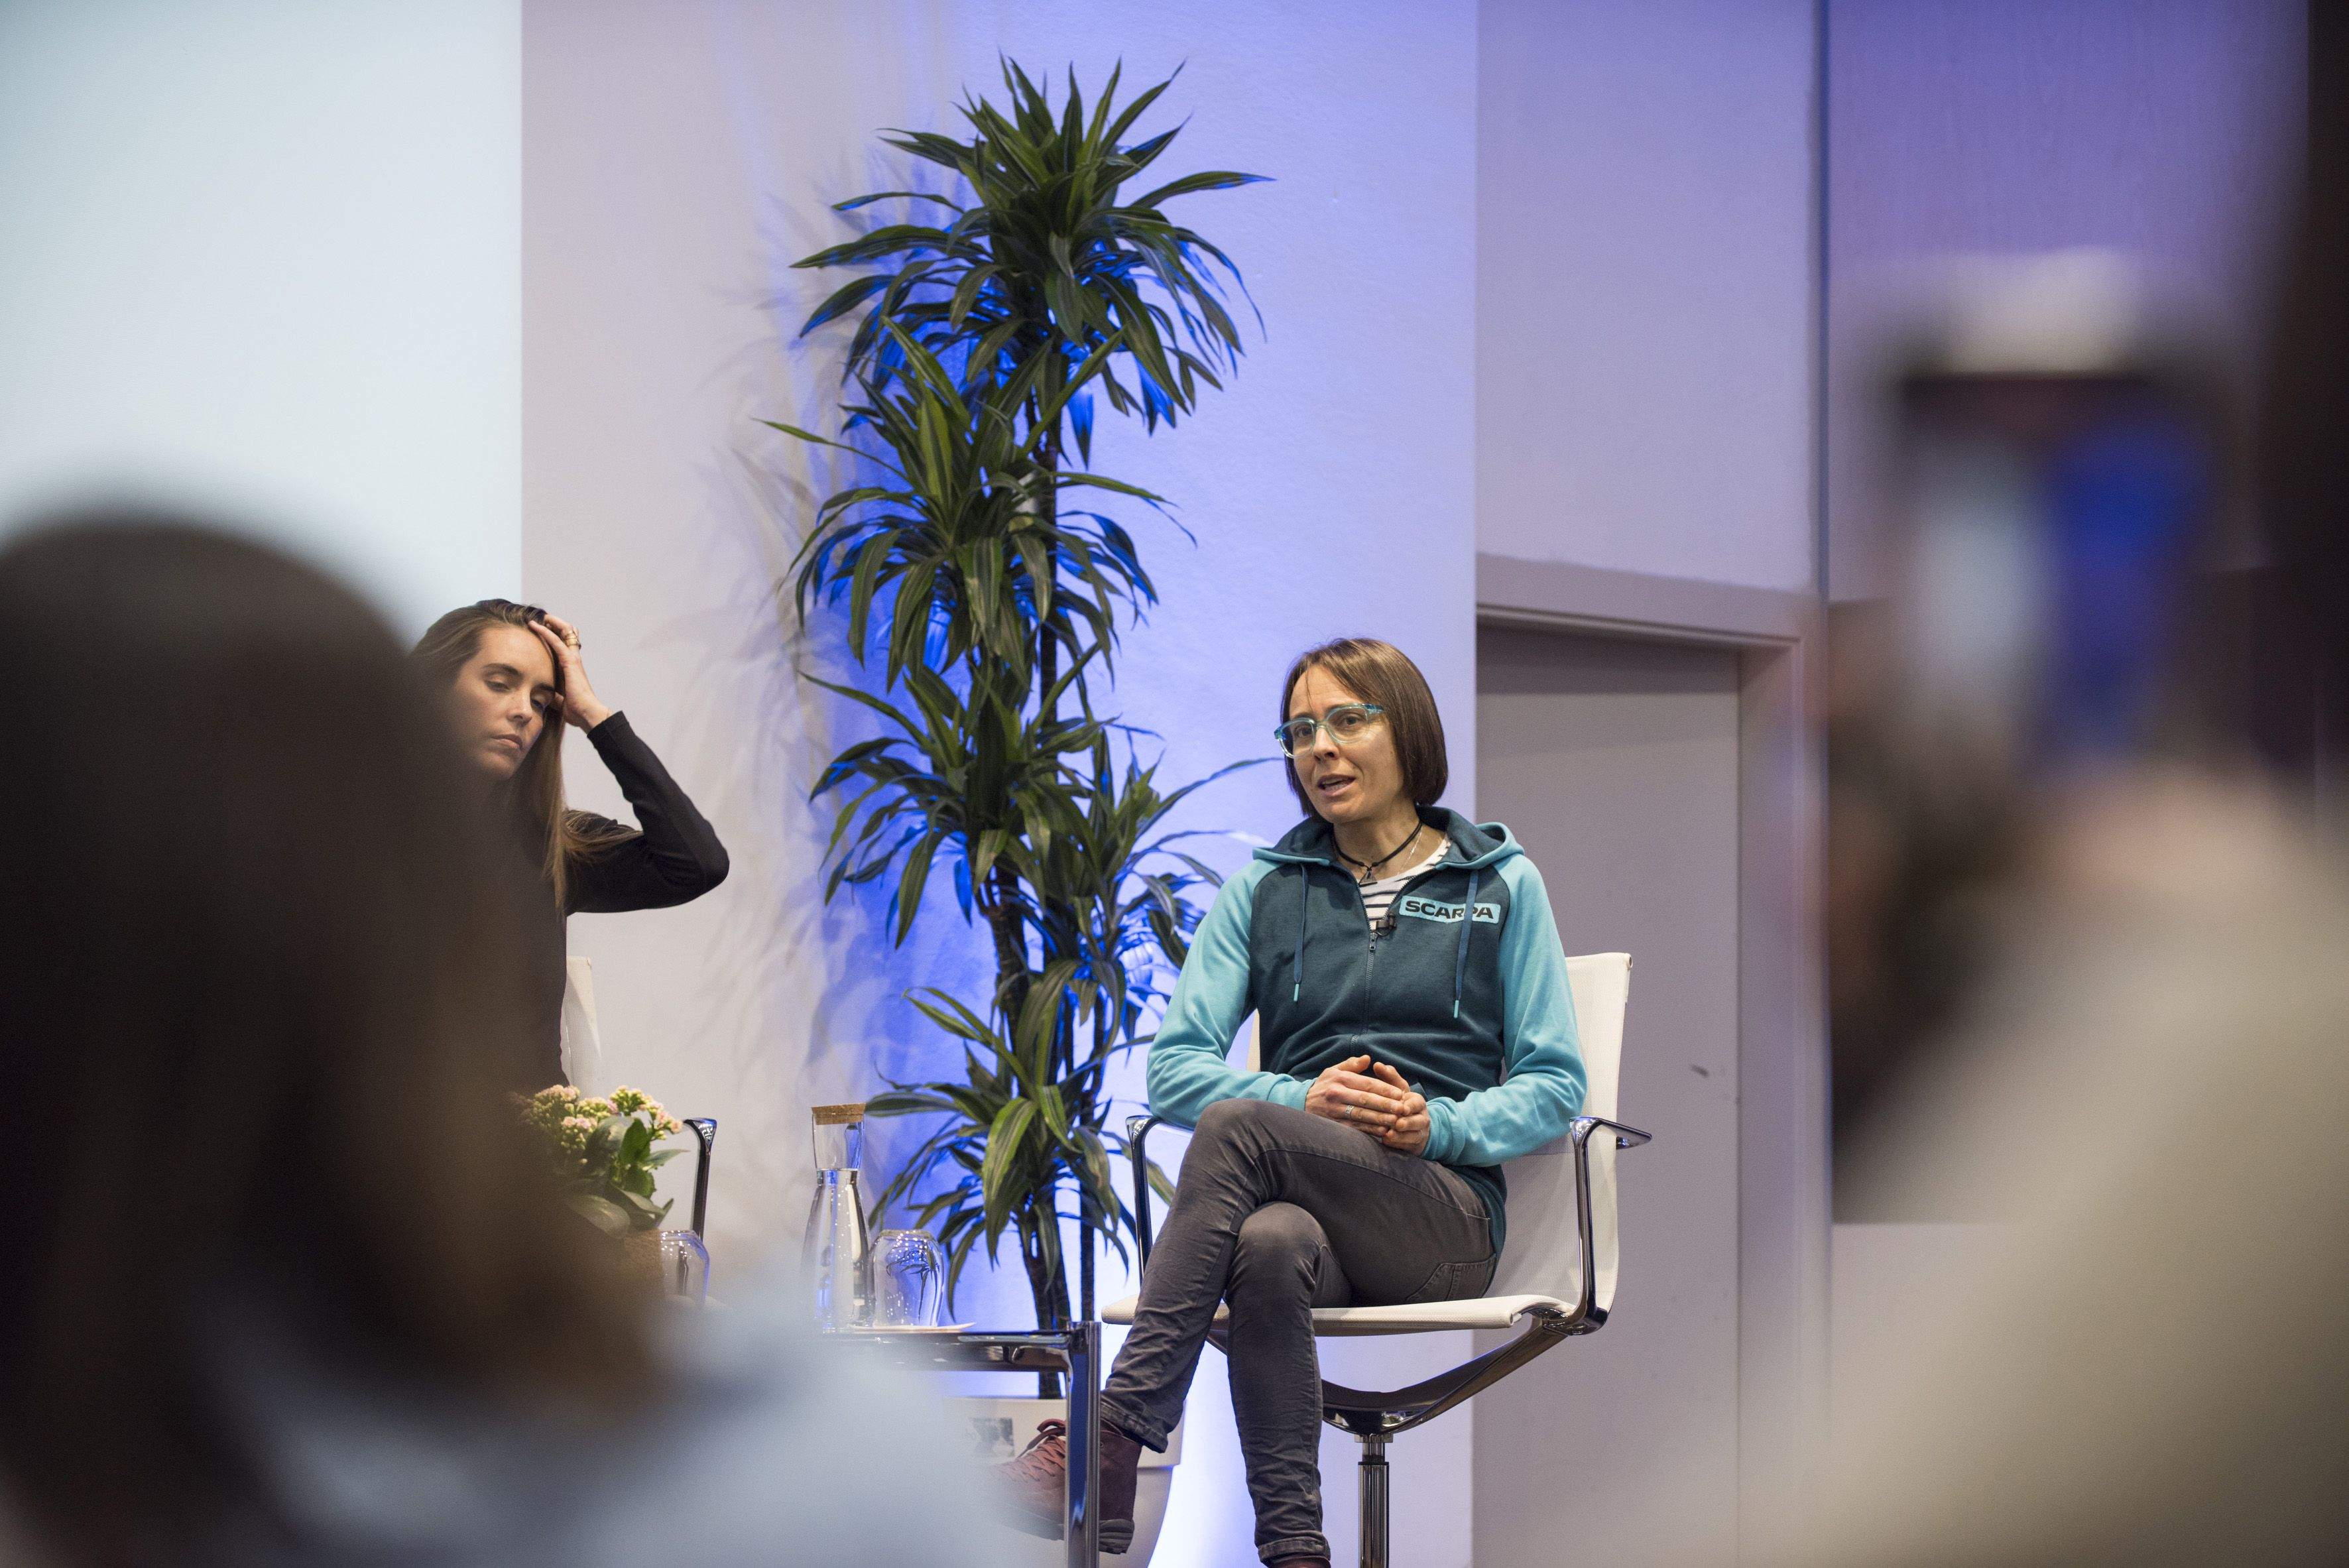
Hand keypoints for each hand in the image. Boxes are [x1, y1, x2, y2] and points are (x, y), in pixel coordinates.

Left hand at [529, 613, 613, 729]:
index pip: (565, 645)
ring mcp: (573, 659)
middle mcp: (574, 660)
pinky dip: (546, 633)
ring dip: (552, 623)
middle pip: (569, 634)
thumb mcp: (560, 700)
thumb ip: (554, 695)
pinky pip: (557, 642)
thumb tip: (545, 696)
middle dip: (556, 624)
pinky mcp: (570, 662)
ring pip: (565, 632)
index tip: (543, 628)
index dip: (556, 634)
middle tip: (544, 619)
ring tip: (541, 617)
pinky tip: (536, 627)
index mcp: (571, 667)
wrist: (587, 714)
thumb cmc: (577, 709)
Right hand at [1305, 1054, 1407, 1135]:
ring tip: (1397, 1120)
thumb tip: (1368, 1058)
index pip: (1367, 1084)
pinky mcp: (1333, 1124)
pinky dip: (1369, 1130)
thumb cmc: (1323, 1085)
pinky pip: (1354, 1128)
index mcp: (1340, 1079)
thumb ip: (1352, 1064)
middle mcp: (1337, 1094)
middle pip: (1366, 1100)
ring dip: (1381, 1119)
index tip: (1401, 1094)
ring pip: (1361, 1115)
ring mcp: (1334, 1110)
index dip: (1385, 1089)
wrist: (1301, 1103)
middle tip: (1403, 1108)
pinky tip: (1382, 1131)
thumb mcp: (1333, 1070)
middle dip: (1387, 1105)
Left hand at [1369, 1062, 1429, 1155]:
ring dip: (1401, 1135)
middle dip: (1408, 1122)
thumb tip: (1377, 1064)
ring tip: (1389, 1134)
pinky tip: (1386, 1141)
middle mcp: (1421, 1117)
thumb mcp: (1398, 1090)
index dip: (1410, 1105)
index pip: (1417, 1102)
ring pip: (1414, 1135)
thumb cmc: (1402, 1103)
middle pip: (1418, 1120)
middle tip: (1397, 1123)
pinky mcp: (1414, 1145)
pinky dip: (1397, 1144)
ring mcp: (1419, 1132)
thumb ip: (1389, 1077)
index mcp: (1418, 1102)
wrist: (1415, 1126)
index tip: (1403, 1107)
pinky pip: (1407, 1145)